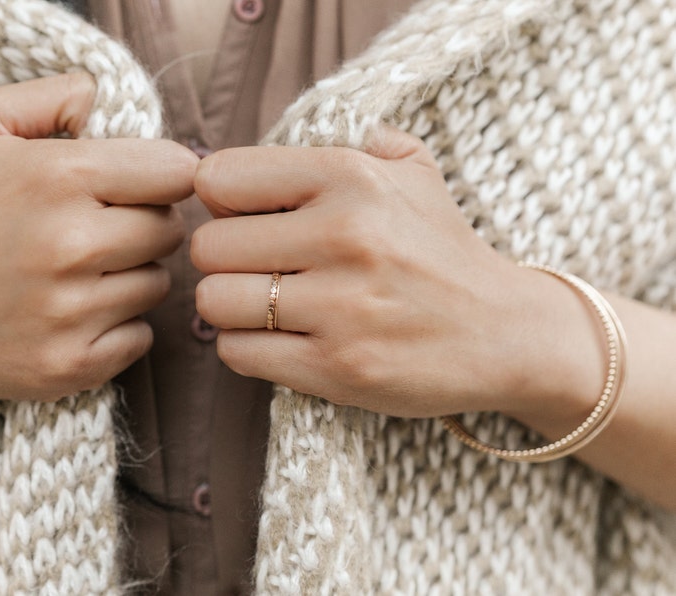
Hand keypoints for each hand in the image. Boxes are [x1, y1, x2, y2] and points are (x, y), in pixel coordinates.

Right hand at [0, 73, 196, 399]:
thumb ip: (52, 97)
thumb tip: (105, 98)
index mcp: (58, 177)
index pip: (176, 171)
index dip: (164, 176)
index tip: (143, 185)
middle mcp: (70, 246)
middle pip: (172, 231)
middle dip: (147, 224)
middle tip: (103, 228)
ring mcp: (71, 312)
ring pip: (158, 285)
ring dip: (131, 275)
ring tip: (81, 271)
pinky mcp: (71, 365)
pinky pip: (142, 338)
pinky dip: (119, 326)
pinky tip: (77, 312)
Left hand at [191, 129, 602, 417]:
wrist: (503, 333)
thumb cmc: (442, 250)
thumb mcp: (413, 171)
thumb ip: (352, 140)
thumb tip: (274, 150)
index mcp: (352, 177)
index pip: (220, 178)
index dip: (221, 202)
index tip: (245, 219)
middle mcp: (345, 236)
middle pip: (209, 247)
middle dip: (225, 260)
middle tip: (258, 270)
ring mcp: (341, 308)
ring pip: (214, 302)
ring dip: (231, 308)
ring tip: (266, 308)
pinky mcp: (338, 369)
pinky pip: (238, 353)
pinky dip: (249, 348)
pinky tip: (283, 340)